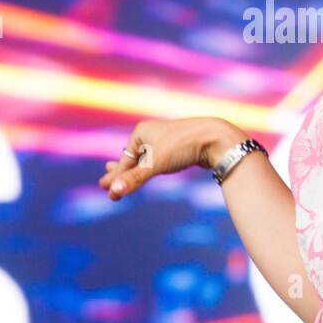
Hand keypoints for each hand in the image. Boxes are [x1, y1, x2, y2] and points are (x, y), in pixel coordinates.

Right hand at [98, 117, 246, 199]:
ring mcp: (165, 140)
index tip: (106, 191)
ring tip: (120, 179)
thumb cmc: (183, 146)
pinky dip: (149, 168)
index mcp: (142, 131)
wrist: (216, 138)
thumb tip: (112, 191)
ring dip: (133, 172)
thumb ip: (134, 179)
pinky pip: (158, 160)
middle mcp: (151, 133)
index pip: (125, 160)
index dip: (116, 177)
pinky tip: (145, 171)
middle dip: (120, 173)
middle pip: (132, 159)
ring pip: (145, 160)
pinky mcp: (177, 148)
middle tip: (106, 186)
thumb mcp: (156, 164)